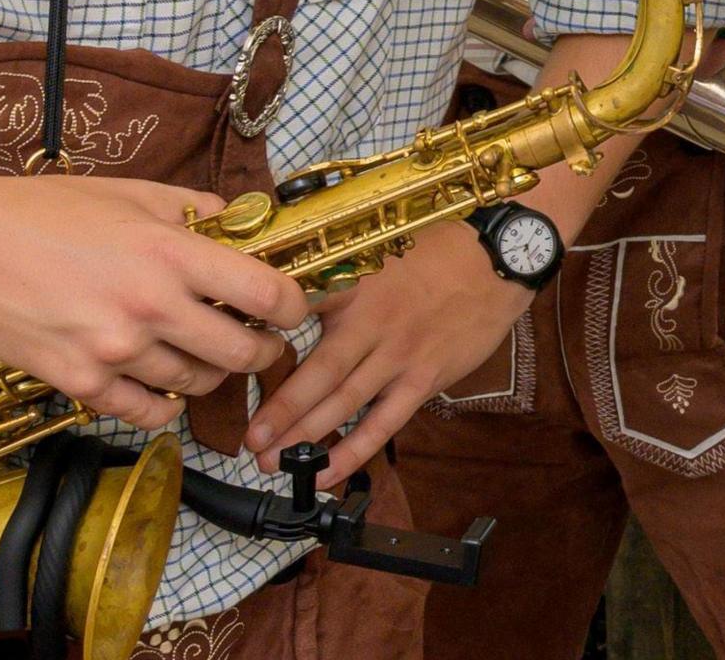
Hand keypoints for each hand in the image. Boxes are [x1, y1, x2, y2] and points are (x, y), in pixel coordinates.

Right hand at [0, 176, 307, 434]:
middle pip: (242, 353)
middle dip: (262, 349)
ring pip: (196, 383)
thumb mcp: (130, 192)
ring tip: (202, 351)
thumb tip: (244, 220)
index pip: (266, 294)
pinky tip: (163, 381)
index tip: (292, 307)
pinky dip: (165, 402)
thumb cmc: (41, 212)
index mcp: (168, 252)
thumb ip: (195, 209)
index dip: (293, 306)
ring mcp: (113, 351)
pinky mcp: (79, 383)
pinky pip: (148, 411)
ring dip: (210, 371)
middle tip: (259, 340)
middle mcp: (148, 307)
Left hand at [246, 222, 532, 486]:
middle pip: (316, 376)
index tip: (228, 369)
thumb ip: (333, 279)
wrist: (496, 259)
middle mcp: (371, 323)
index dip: (262, 346)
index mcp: (352, 287)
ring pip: (344, 403)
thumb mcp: (377, 252)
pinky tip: (327, 472)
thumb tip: (284, 295)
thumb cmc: (435, 253)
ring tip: (273, 461)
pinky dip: (354, 450)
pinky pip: (384, 422)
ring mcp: (399, 354)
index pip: (295, 318)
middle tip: (248, 441)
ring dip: (306, 437)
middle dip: (278, 412)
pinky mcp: (425, 378)